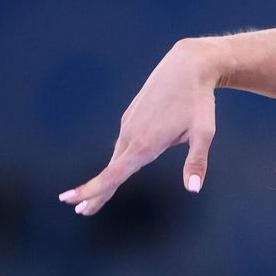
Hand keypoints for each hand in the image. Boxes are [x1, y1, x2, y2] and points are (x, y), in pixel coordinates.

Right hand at [57, 38, 222, 215]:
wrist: (188, 65)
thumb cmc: (199, 101)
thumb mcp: (204, 132)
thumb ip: (196, 162)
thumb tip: (194, 189)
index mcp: (144, 143)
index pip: (113, 174)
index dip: (93, 189)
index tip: (72, 200)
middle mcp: (131, 134)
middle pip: (110, 170)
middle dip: (95, 192)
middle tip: (79, 210)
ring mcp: (129, 124)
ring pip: (116, 157)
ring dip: (107, 177)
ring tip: (97, 196)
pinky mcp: (132, 116)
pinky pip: (123, 143)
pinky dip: (117, 160)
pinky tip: (121, 167)